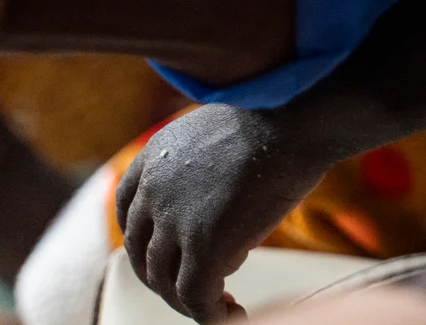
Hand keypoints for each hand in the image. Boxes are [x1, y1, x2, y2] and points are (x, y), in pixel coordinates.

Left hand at [116, 106, 328, 322]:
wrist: (295, 123)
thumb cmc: (274, 120)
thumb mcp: (214, 130)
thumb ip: (196, 160)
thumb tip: (210, 191)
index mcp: (152, 159)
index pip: (130, 215)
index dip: (148, 243)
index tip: (172, 256)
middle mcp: (153, 193)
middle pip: (143, 255)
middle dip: (166, 280)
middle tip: (198, 290)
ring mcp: (176, 221)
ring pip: (167, 283)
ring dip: (192, 302)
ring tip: (224, 306)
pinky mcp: (205, 246)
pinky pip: (198, 296)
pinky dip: (213, 315)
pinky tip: (235, 315)